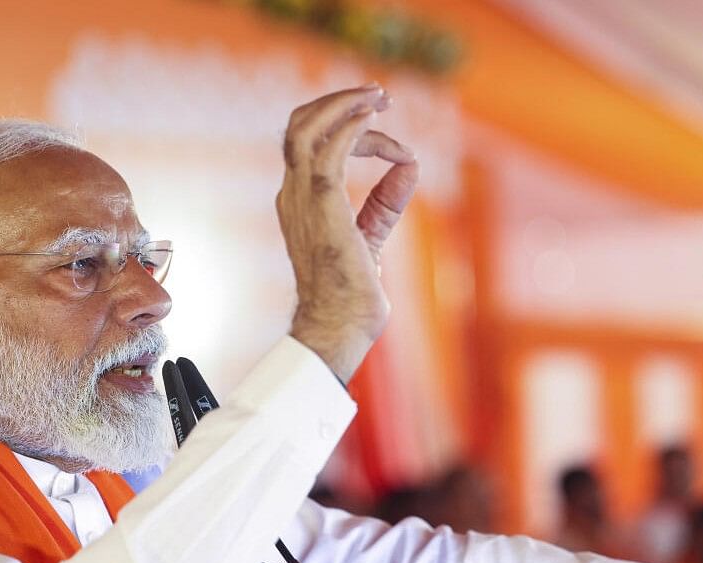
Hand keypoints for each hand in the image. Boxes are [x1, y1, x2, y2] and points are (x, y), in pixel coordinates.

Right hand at [276, 85, 418, 381]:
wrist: (340, 326)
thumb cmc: (352, 294)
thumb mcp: (372, 236)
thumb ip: (385, 201)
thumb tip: (410, 165)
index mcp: (298, 202)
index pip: (311, 146)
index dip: (349, 131)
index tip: (393, 146)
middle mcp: (293, 195)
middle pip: (298, 125)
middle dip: (336, 102)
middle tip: (376, 96)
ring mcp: (302, 198)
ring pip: (307, 127)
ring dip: (344, 105)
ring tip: (378, 98)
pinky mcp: (322, 203)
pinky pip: (332, 148)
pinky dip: (354, 127)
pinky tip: (377, 122)